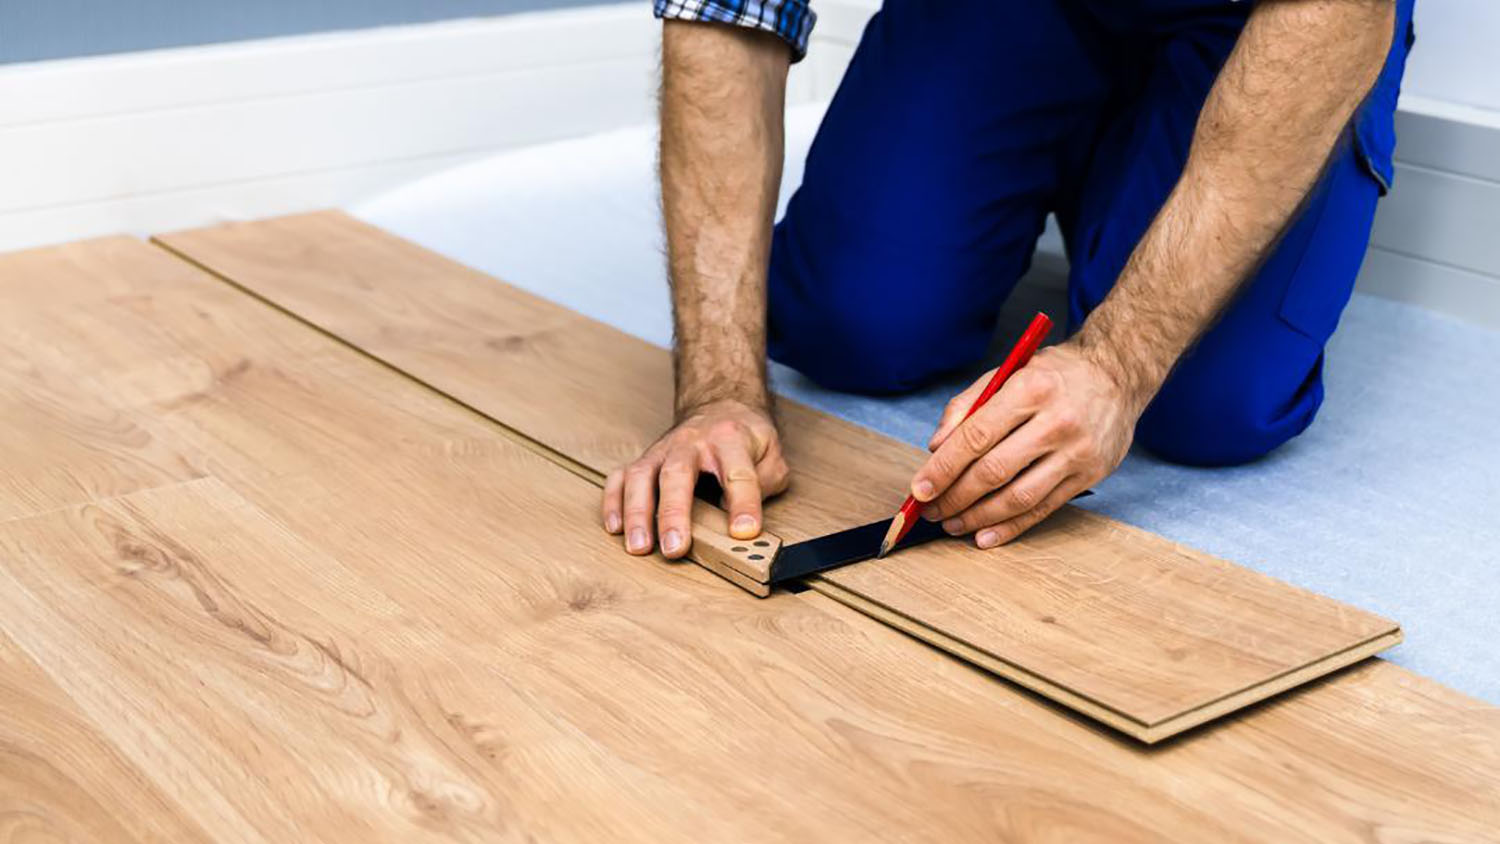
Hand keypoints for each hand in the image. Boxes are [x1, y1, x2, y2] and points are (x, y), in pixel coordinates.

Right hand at [602, 399, 789, 558]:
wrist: (720, 405)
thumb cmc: (745, 436)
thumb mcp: (772, 452)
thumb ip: (765, 483)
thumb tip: (740, 517)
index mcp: (730, 439)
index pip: (739, 473)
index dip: (743, 504)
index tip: (743, 531)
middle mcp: (692, 442)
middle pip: (678, 473)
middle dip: (674, 513)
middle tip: (674, 548)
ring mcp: (663, 449)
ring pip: (642, 476)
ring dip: (637, 513)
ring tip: (639, 546)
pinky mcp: (645, 459)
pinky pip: (621, 477)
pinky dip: (614, 502)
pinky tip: (616, 528)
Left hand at [912, 342, 1144, 547]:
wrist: (1117, 374)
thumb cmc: (1054, 375)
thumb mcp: (1007, 372)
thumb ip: (966, 406)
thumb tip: (936, 447)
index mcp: (1030, 389)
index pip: (976, 436)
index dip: (943, 467)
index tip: (920, 489)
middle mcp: (1056, 421)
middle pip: (994, 471)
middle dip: (955, 497)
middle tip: (930, 511)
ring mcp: (1077, 452)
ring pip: (1018, 497)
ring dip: (978, 517)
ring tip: (952, 524)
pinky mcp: (1090, 475)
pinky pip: (1044, 509)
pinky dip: (1011, 527)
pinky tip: (985, 534)